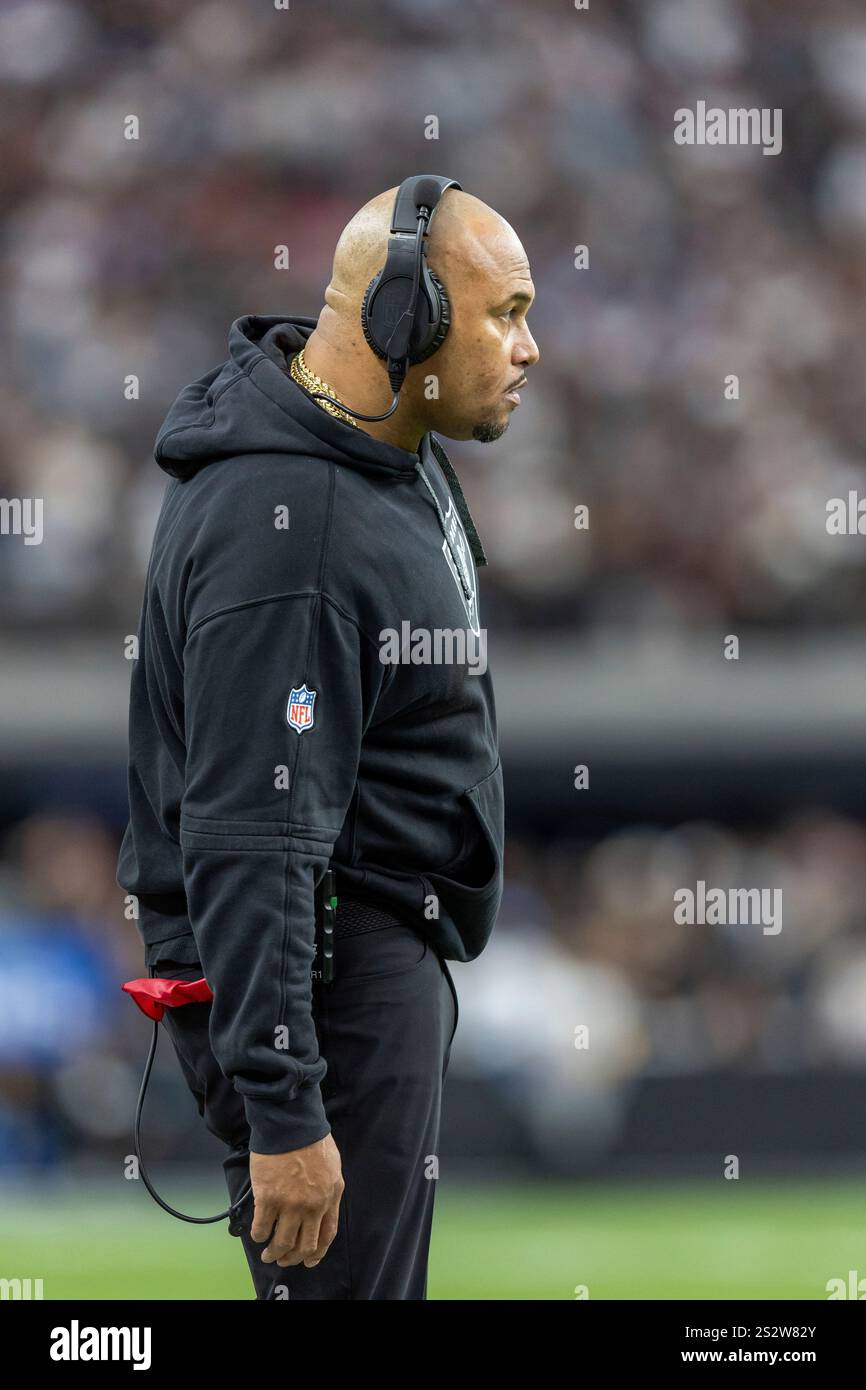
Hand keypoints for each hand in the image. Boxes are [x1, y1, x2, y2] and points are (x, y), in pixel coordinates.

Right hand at [249, 1135, 343, 1267]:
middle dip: (294, 1258)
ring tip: (268, 1254)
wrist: (291, 1123)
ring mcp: (291, 1204)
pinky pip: (262, 1227)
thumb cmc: (310, 1138)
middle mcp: (313, 1205)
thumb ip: (326, 1190)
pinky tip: (258, 1234)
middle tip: (284, 1260)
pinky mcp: (268, 1198)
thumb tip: (318, 1207)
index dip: (317, 1252)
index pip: (327, 1234)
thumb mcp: (331, 1166)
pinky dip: (259, 1235)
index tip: (309, 1260)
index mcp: (331, 1195)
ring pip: (283, 1242)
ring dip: (274, 1253)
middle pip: (305, 1245)